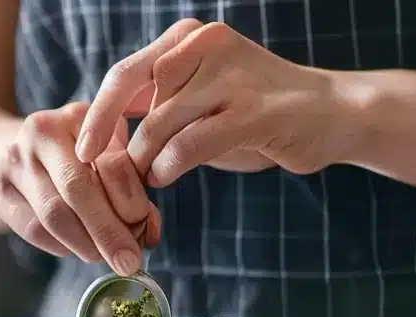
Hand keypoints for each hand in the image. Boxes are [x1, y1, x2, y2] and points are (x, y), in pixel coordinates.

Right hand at [0, 102, 161, 275]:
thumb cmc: (72, 160)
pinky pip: (33, 229)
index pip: (111, 162)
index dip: (130, 201)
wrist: (8, 154)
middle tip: (127, 262)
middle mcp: (41, 131)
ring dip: (84, 245)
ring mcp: (12, 159)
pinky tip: (72, 247)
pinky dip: (60, 246)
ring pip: (54, 214)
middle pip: (78, 189)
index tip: (144, 229)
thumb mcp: (106, 158)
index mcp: (80, 117)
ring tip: (102, 257)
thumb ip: (131, 188)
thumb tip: (146, 234)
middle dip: (107, 231)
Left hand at [76, 19, 357, 186]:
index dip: (97, 116)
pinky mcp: (255, 111)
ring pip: (160, 121)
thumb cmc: (254, 112)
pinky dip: (170, 165)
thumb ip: (157, 104)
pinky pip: (191, 143)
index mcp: (190, 38)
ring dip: (144, 159)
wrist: (332, 113)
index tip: (82, 152)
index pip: (125, 74)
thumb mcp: (199, 98)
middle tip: (105, 177)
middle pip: (135, 94)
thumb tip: (102, 133)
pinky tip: (166, 176)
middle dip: (115, 141)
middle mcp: (209, 45)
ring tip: (146, 179)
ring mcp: (233, 75)